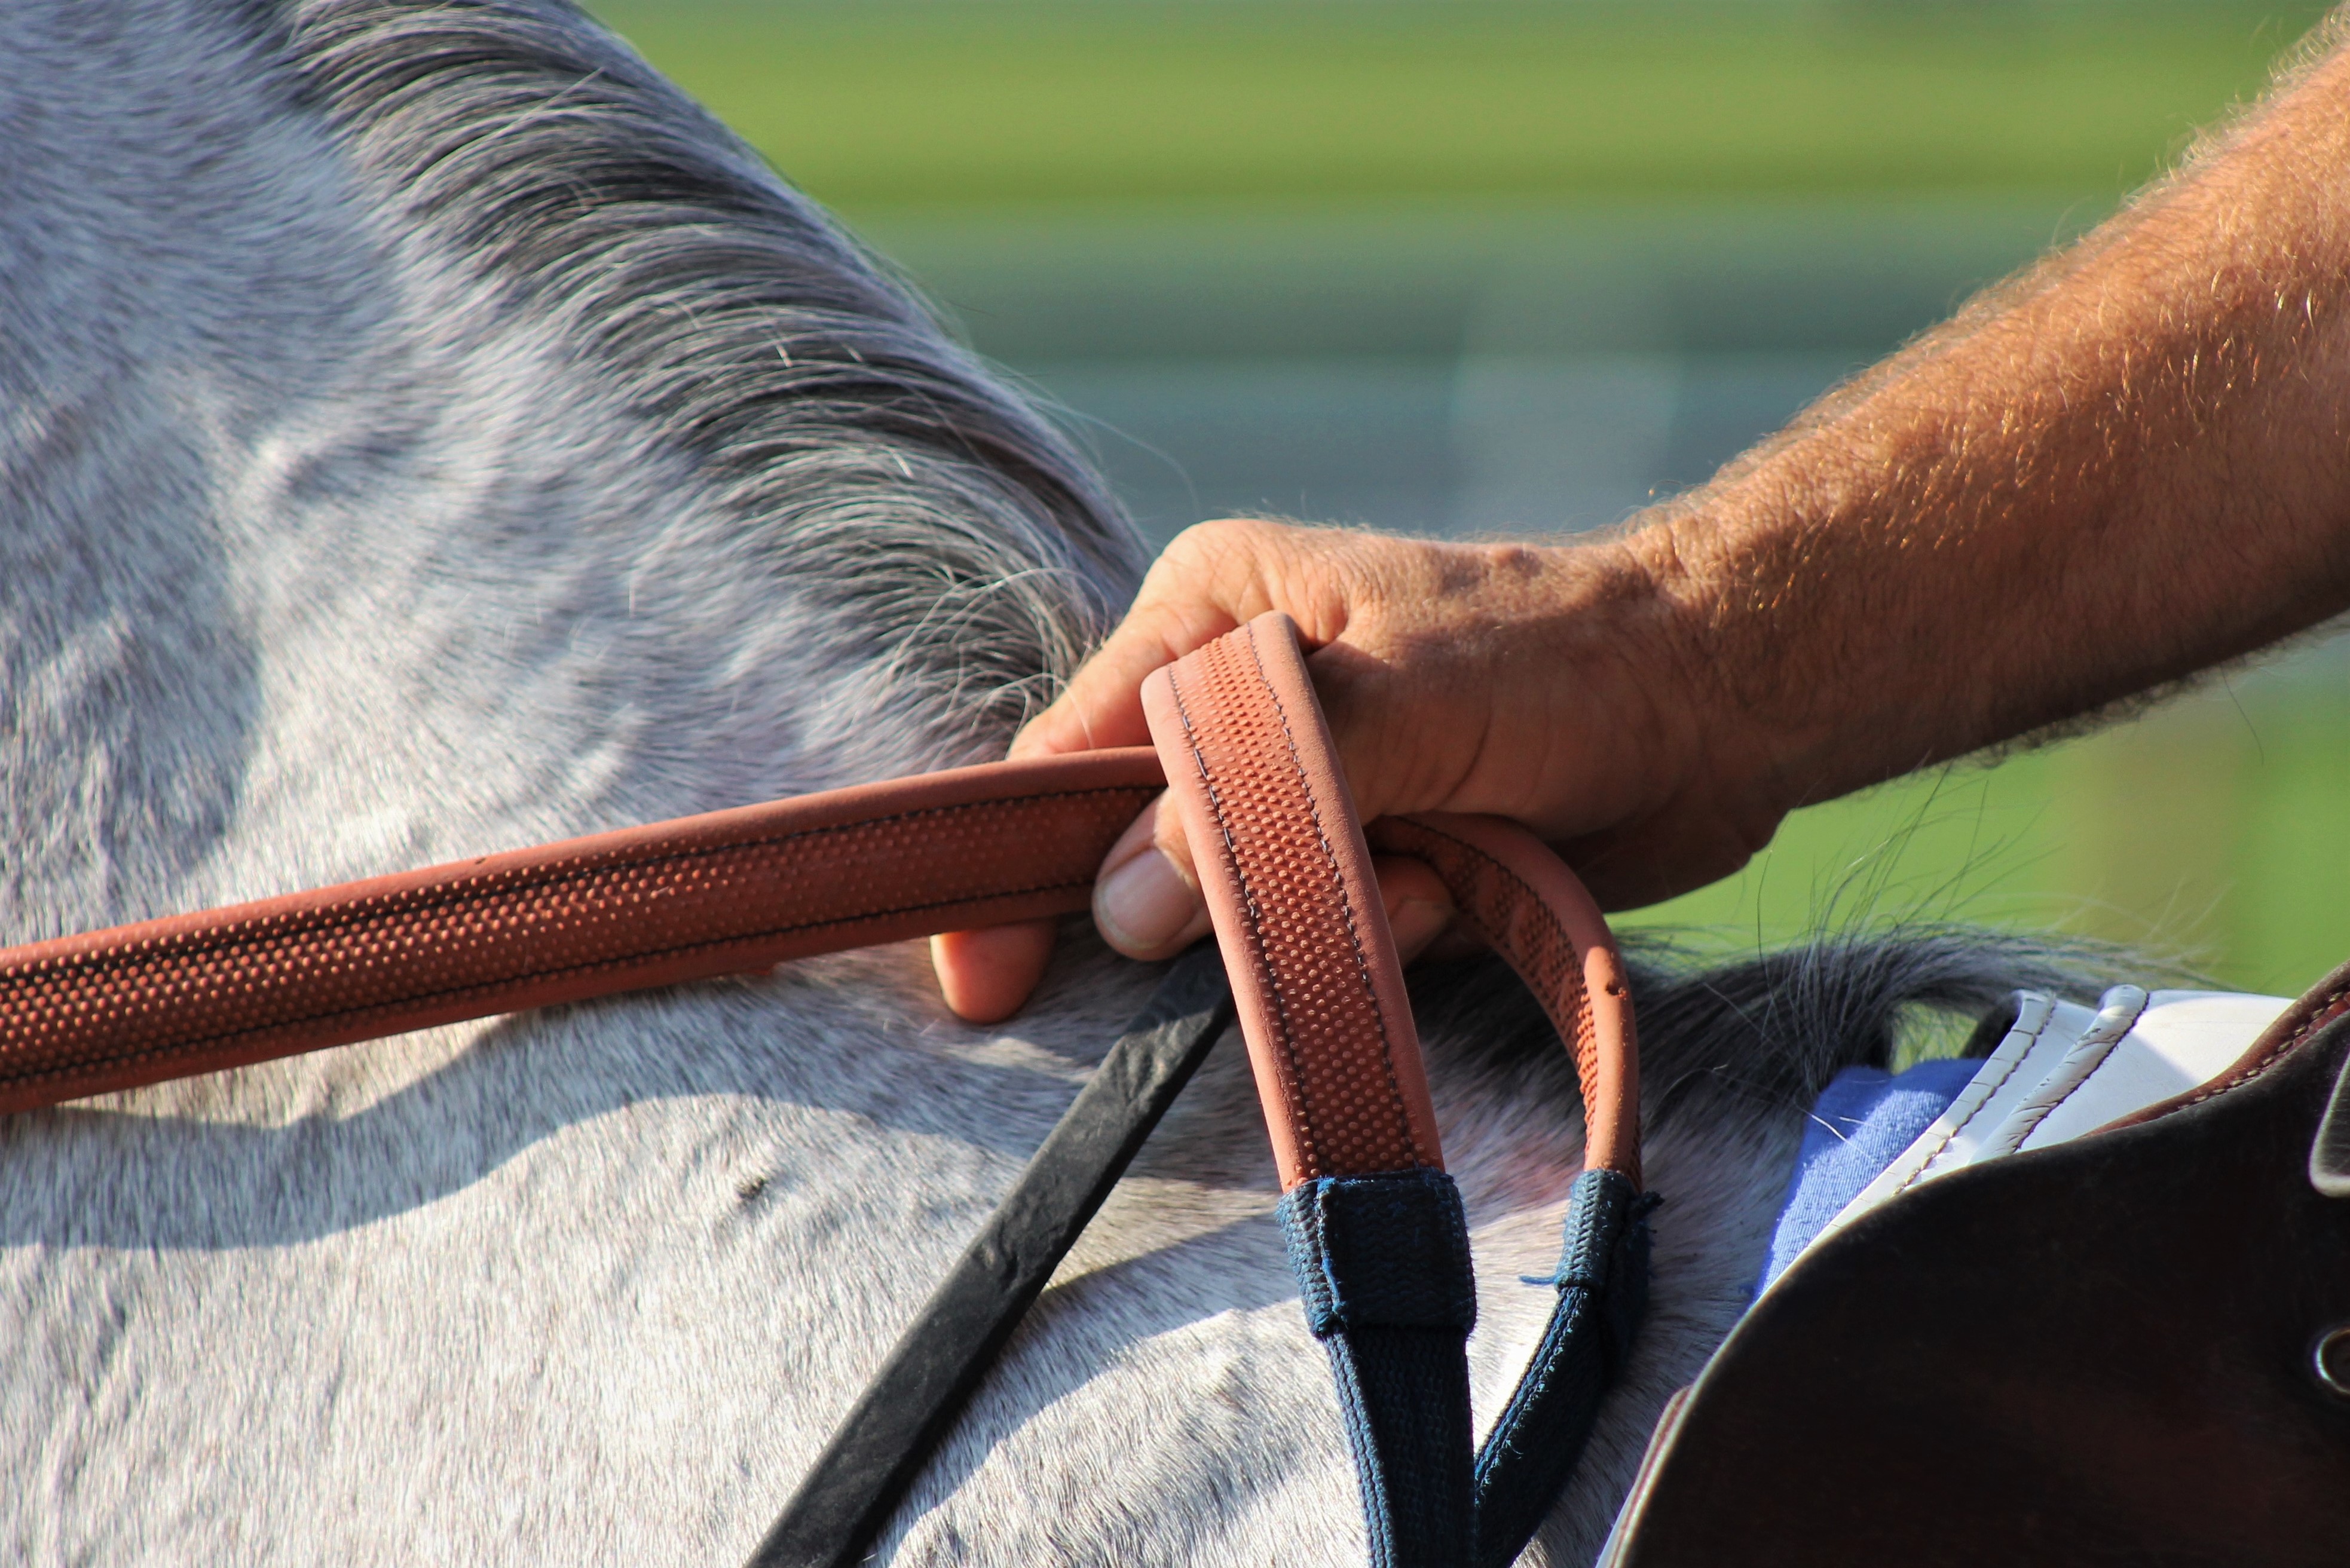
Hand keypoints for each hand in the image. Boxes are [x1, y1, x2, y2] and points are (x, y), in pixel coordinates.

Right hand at [929, 517, 1784, 1020]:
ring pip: (1240, 910)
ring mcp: (1302, 785)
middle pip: (1143, 845)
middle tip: (1340, 885)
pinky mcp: (1365, 855)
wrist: (1718, 707)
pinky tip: (1467, 881)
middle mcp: (1236, 697)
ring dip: (1334, 918)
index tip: (980, 982)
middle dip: (1223, 898)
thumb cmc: (1559, 663)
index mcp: (1211, 614)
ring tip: (1437, 863)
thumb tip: (1122, 903)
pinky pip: (1323, 939)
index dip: (1018, 866)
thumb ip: (1252, 790)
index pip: (1070, 754)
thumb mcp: (1400, 702)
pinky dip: (1390, 935)